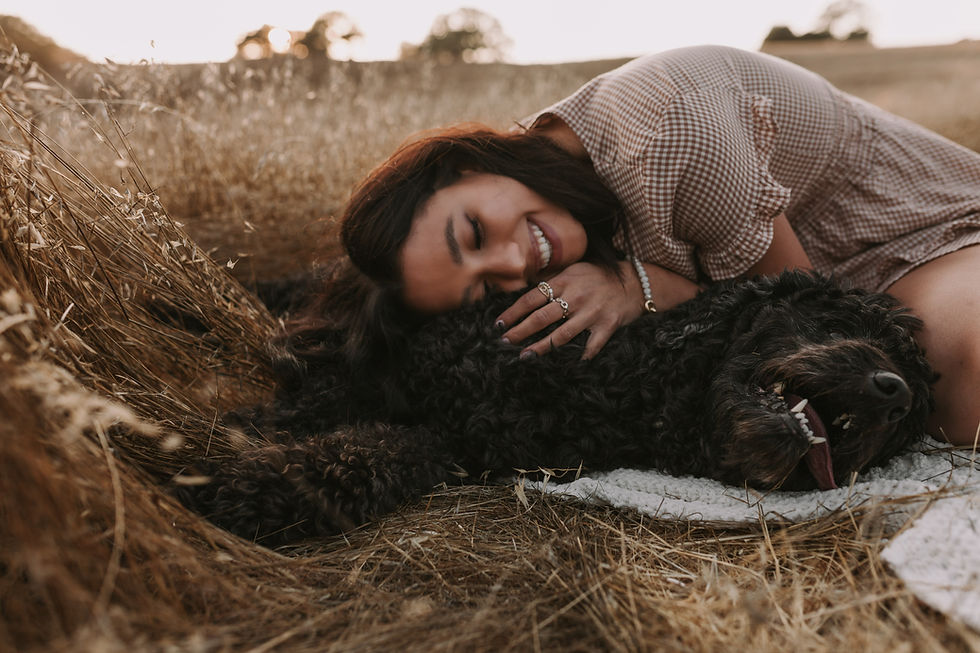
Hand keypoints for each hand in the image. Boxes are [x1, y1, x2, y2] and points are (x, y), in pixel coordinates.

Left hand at [495, 261, 645, 359]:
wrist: (635, 283)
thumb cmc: (598, 277)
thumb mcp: (574, 270)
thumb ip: (553, 281)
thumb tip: (527, 292)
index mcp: (564, 282)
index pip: (531, 298)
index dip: (513, 313)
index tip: (498, 324)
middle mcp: (576, 297)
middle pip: (541, 317)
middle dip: (520, 331)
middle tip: (504, 342)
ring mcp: (591, 312)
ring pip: (561, 335)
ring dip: (541, 347)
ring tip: (525, 356)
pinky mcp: (607, 325)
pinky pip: (591, 346)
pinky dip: (581, 357)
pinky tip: (568, 367)